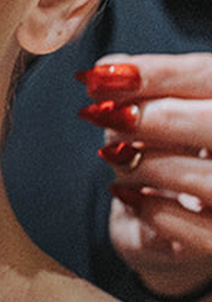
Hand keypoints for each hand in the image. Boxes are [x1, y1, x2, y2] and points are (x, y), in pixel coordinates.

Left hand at [78, 52, 211, 297]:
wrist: (164, 230)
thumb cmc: (159, 155)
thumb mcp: (145, 113)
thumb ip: (131, 87)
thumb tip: (106, 70)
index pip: (210, 75)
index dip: (159, 72)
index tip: (102, 76)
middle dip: (154, 118)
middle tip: (104, 116)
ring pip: (207, 179)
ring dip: (147, 166)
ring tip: (113, 157)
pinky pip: (194, 231)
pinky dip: (151, 210)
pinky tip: (126, 195)